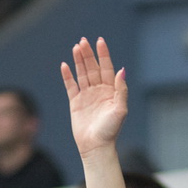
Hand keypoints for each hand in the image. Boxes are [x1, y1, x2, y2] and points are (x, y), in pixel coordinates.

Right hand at [61, 37, 127, 158]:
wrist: (96, 146)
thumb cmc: (110, 130)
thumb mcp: (120, 110)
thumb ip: (121, 90)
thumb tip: (122, 70)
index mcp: (111, 92)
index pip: (107, 69)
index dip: (104, 55)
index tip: (99, 42)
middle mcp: (99, 91)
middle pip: (93, 68)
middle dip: (89, 55)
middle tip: (83, 41)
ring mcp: (87, 96)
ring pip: (82, 74)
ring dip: (79, 61)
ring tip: (76, 47)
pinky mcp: (76, 103)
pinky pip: (71, 86)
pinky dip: (68, 76)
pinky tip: (65, 65)